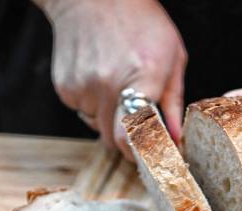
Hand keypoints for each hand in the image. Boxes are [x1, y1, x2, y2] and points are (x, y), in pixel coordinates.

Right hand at [42, 0, 186, 158]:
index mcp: (142, 77)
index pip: (132, 135)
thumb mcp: (172, 56)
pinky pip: (82, 113)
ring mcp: (83, 87)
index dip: (139, 153)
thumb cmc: (140, 22)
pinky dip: (92, 105)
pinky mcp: (65, 88)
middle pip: (114, 139)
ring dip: (109, 118)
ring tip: (117, 87)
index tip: (147, 158)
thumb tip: (176, 140)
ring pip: (98, 127)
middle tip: (137, 121)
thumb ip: (174, 102)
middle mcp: (108, 85)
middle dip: (127, 137)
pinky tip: (100, 79)